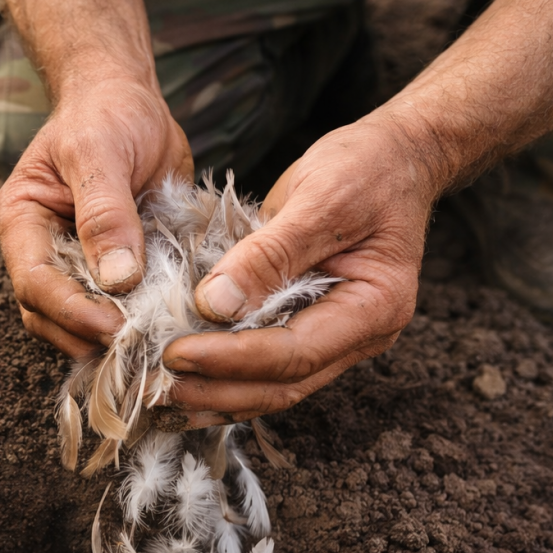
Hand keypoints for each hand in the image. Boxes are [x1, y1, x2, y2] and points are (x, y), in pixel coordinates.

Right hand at [0, 78, 193, 357]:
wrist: (128, 99)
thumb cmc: (107, 113)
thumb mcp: (102, 152)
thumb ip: (105, 214)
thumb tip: (117, 280)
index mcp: (21, 219)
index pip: (34, 282)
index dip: (72, 311)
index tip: (117, 326)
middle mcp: (38, 249)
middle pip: (48, 315)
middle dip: (88, 337)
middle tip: (140, 347)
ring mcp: (70, 264)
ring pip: (75, 324)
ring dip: (109, 340)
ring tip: (152, 345)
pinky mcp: (105, 272)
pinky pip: (112, 310)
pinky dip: (133, 324)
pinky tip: (163, 330)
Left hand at [160, 113, 443, 426]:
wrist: (396, 157)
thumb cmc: (367, 168)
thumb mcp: (319, 198)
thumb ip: (270, 253)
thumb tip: (214, 305)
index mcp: (374, 306)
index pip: (295, 353)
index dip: (232, 359)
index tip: (176, 353)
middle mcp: (359, 334)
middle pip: (282, 385)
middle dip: (216, 390)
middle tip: (156, 384)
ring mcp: (336, 337)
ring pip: (272, 387)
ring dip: (215, 395)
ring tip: (159, 394)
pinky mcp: (310, 327)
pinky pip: (266, 367)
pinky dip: (224, 378)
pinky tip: (185, 382)